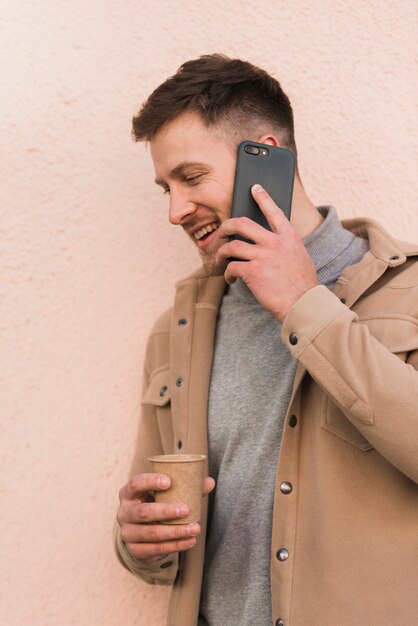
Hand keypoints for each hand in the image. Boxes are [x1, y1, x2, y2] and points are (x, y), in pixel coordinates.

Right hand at [117, 473, 214, 565]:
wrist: (140, 532)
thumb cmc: (155, 504)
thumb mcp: (164, 494)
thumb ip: (185, 487)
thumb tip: (210, 482)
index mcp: (129, 493)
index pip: (136, 483)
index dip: (150, 482)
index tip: (169, 481)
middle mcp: (124, 512)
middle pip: (143, 512)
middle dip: (166, 511)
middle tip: (186, 510)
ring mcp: (127, 533)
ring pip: (152, 533)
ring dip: (175, 532)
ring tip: (195, 528)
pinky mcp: (135, 550)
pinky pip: (156, 549)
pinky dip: (175, 545)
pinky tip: (190, 541)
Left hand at [217, 184, 318, 322]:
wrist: (303, 304)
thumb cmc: (302, 286)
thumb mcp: (299, 258)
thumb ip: (284, 248)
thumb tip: (264, 246)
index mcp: (289, 237)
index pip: (274, 211)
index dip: (263, 198)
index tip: (254, 188)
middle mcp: (275, 242)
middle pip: (242, 224)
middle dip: (226, 225)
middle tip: (221, 230)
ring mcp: (263, 256)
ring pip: (232, 246)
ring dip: (222, 253)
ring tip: (222, 259)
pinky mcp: (253, 271)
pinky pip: (232, 266)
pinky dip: (228, 273)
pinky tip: (231, 279)